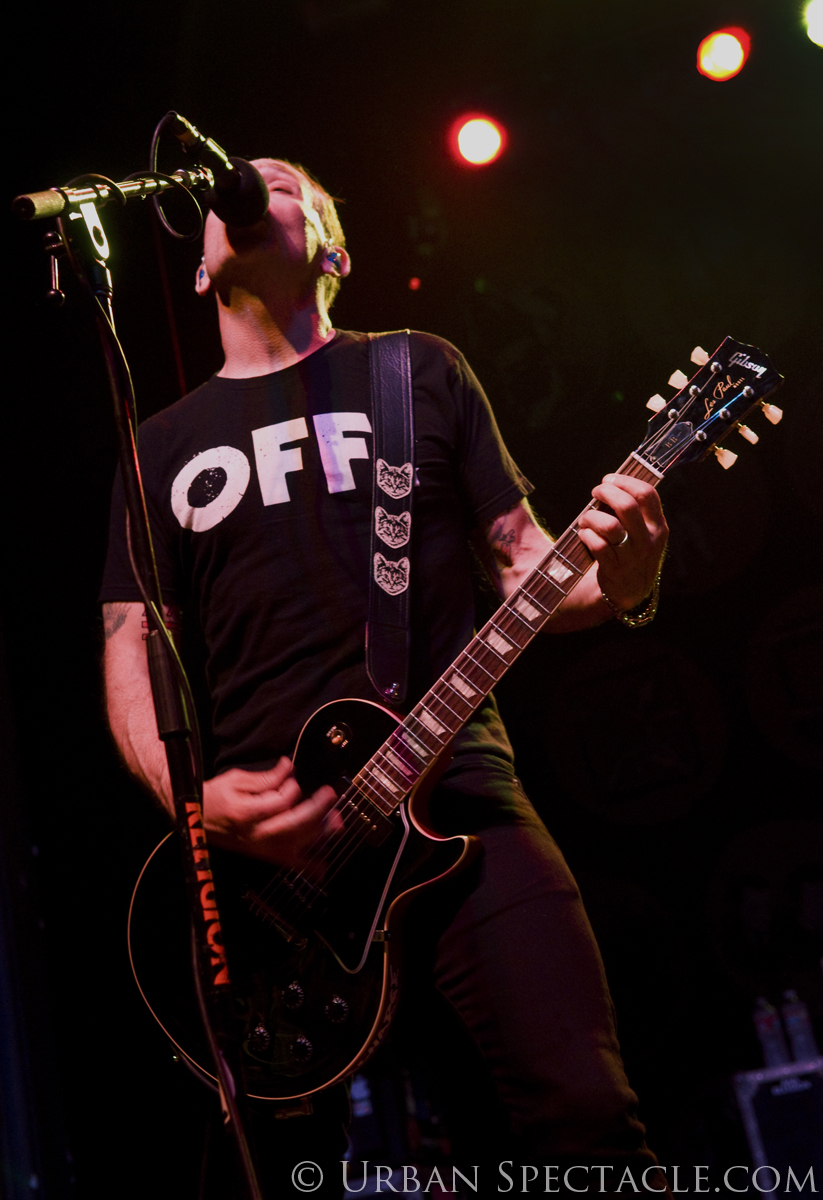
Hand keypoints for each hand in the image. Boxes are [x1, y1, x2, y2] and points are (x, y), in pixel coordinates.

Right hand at [203, 757, 339, 867]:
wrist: (196, 820)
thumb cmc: (216, 797)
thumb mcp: (236, 780)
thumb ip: (265, 778)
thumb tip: (289, 767)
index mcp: (246, 814)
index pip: (279, 803)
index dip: (291, 788)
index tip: (292, 777)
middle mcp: (257, 836)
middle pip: (294, 826)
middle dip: (316, 810)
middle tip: (329, 793)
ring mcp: (263, 849)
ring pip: (298, 845)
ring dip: (320, 834)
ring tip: (337, 821)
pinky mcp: (265, 857)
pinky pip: (291, 864)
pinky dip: (310, 866)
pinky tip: (325, 866)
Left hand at [576, 473, 667, 611]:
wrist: (631, 590)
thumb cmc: (633, 551)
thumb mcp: (645, 532)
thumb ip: (636, 510)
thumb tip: (611, 484)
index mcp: (658, 525)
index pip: (647, 494)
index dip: (625, 481)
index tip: (609, 479)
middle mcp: (648, 540)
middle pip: (627, 506)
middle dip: (606, 493)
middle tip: (596, 492)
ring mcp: (632, 556)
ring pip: (610, 526)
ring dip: (592, 517)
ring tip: (586, 518)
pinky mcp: (615, 569)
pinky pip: (598, 546)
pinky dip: (586, 536)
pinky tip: (584, 534)